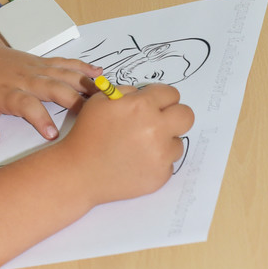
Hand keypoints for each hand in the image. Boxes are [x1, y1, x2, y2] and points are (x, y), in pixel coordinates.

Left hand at [0, 42, 100, 143]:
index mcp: (7, 92)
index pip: (27, 105)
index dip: (40, 119)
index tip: (53, 135)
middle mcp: (25, 78)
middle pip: (52, 88)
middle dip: (72, 101)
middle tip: (91, 116)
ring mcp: (35, 68)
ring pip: (62, 74)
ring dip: (83, 84)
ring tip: (103, 95)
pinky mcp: (41, 62)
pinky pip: (64, 63)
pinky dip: (81, 67)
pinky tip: (98, 73)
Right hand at [61, 84, 194, 203]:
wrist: (81, 171)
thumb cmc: (88, 133)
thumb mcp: (100, 101)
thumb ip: (126, 92)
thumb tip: (143, 95)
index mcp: (142, 106)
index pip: (171, 94)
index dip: (161, 97)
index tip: (155, 103)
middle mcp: (156, 129)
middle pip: (187, 115)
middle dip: (175, 114)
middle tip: (160, 120)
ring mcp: (161, 155)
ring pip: (178, 141)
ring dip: (165, 141)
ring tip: (141, 145)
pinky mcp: (161, 175)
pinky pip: (169, 162)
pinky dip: (157, 160)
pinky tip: (137, 160)